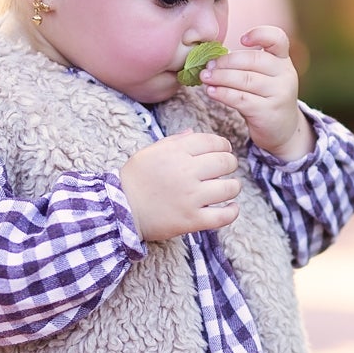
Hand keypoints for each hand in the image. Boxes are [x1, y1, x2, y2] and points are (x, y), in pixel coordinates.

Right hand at [119, 132, 239, 241]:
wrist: (121, 210)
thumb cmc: (134, 180)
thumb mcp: (149, 152)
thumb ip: (173, 141)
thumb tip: (193, 132)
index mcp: (175, 152)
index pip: (212, 142)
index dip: (223, 145)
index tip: (223, 151)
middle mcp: (186, 172)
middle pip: (225, 162)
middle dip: (230, 163)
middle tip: (226, 169)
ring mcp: (190, 197)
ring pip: (229, 188)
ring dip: (233, 186)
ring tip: (228, 188)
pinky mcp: (192, 220)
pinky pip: (224, 216)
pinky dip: (232, 211)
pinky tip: (231, 207)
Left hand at [201, 25, 314, 160]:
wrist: (282, 130)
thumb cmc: (266, 97)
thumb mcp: (264, 76)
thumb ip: (247, 64)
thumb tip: (212, 59)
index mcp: (282, 60)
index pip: (278, 39)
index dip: (260, 34)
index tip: (241, 39)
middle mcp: (285, 74)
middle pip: (253, 60)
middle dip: (226, 61)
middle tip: (208, 65)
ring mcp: (279, 93)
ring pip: (245, 79)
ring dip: (221, 77)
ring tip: (204, 77)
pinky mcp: (268, 111)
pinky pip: (241, 99)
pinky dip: (223, 93)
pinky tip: (211, 91)